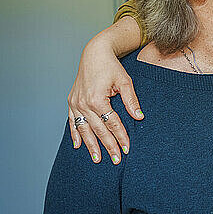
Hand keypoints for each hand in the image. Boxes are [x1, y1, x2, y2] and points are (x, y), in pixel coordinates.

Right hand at [68, 35, 142, 163]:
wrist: (94, 53)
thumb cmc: (111, 66)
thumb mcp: (125, 81)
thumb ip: (131, 100)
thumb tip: (139, 117)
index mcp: (97, 99)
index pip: (112, 123)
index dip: (120, 137)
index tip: (127, 149)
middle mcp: (84, 103)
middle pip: (98, 130)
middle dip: (108, 146)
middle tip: (116, 159)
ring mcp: (75, 103)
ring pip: (84, 129)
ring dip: (91, 145)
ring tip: (98, 158)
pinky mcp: (71, 102)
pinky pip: (72, 122)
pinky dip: (75, 134)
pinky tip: (79, 146)